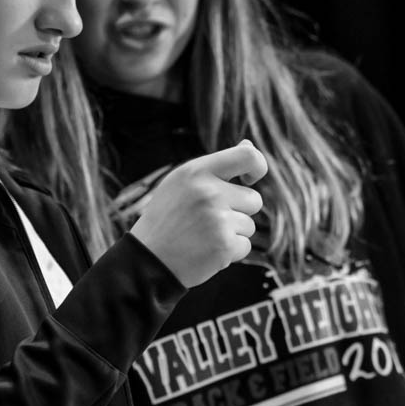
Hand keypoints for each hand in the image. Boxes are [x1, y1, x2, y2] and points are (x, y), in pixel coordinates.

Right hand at [129, 140, 268, 287]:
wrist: (146, 260)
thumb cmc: (167, 218)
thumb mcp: (182, 182)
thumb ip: (217, 165)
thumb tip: (249, 144)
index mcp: (197, 171)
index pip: (248, 157)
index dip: (258, 167)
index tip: (249, 180)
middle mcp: (209, 192)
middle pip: (254, 199)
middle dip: (239, 212)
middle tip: (208, 221)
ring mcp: (217, 219)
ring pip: (249, 225)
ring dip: (232, 234)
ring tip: (203, 237)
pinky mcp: (224, 246)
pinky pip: (245, 246)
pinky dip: (230, 253)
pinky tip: (206, 251)